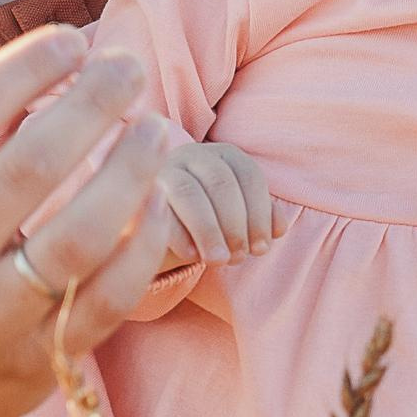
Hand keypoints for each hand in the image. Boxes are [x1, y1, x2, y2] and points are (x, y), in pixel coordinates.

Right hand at [0, 26, 172, 416]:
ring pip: (81, 236)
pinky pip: (109, 298)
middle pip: (30, 166)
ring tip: (156, 128)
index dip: (27, 66)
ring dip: (132, 169)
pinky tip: (156, 199)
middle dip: (92, 102)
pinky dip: (144, 244)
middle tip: (128, 68)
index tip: (71, 41)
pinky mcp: (37, 364)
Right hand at [151, 138, 274, 271]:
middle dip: (235, 225)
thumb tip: (278, 229)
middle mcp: (193, 154)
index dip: (259, 214)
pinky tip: (191, 256)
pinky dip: (179, 235)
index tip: (261, 247)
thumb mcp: (234, 217)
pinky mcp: (138, 192)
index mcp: (223, 155)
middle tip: (239, 258)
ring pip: (189, 193)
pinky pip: (159, 210)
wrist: (152, 226)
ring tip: (219, 262)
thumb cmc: (204, 221)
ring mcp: (163, 170)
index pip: (249, 176)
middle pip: (221, 182)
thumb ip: (259, 218)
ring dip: (209, 231)